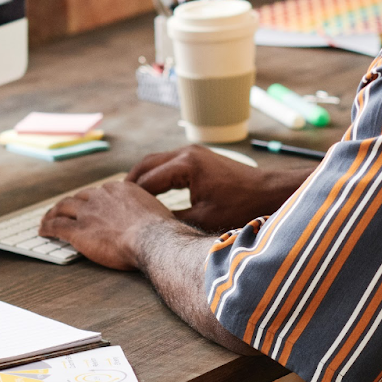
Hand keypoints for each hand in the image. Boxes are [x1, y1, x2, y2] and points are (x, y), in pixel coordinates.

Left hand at [38, 179, 174, 270]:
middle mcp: (101, 196)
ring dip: (53, 213)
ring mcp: (88, 213)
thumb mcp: (154, 210)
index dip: (90, 198)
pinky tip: (42, 230)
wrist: (153, 239)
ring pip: (63, 208)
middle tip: (63, 209)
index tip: (87, 203)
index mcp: (120, 189)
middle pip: (78, 197)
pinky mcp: (79, 231)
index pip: (99, 191)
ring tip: (47, 218)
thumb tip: (148, 218)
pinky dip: (47, 227)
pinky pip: (56, 226)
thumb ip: (144, 210)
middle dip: (69, 204)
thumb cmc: (159, 230)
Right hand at [128, 145, 310, 232]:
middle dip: (129, 185)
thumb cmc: (240, 206)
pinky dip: (156, 177)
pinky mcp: (199, 158)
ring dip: (142, 179)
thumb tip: (148, 227)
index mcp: (186, 164)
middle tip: (113, 205)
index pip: (147, 181)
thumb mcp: (203, 219)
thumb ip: (173, 221)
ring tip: (126, 201)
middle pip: (146, 165)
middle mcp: (187, 153)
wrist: (269, 191)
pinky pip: (169, 165)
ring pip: (156, 163)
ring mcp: (193, 153)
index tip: (113, 214)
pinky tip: (150, 195)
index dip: (129, 199)